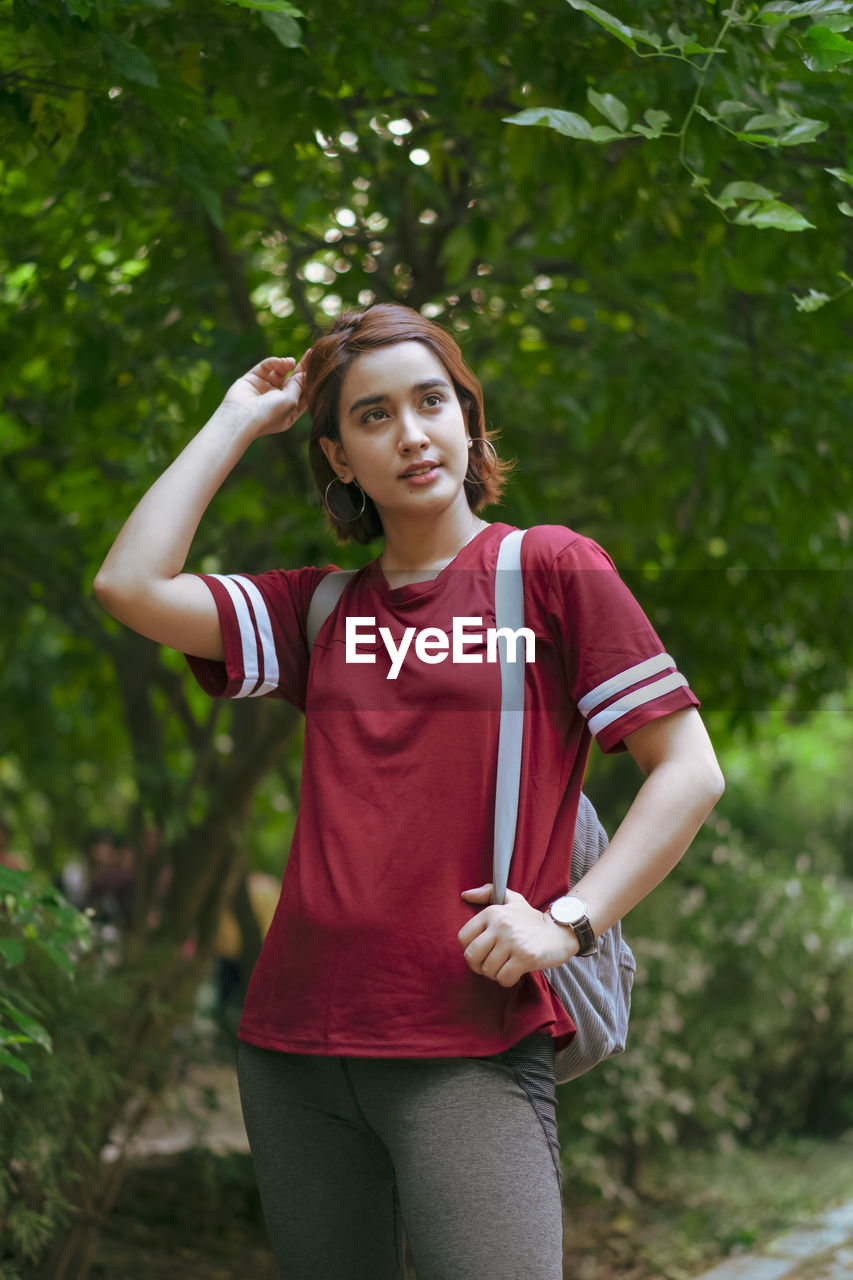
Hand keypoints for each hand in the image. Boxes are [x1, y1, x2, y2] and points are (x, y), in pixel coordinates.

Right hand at [221, 351, 310, 435]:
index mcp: (288, 411)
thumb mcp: (291, 401)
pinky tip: (282, 362)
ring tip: (291, 361)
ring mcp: (264, 389)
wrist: (242, 416)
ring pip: (279, 373)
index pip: (302, 394)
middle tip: (311, 354)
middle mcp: (276, 400)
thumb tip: (303, 373)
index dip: (310, 381)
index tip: (318, 368)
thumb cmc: (269, 414)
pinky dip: (274, 362)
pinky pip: (266, 367)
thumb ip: (299, 386)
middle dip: (302, 368)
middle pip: (293, 381)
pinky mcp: (253, 379)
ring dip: (287, 365)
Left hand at [458, 884, 577, 987]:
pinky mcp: (525, 957)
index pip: (463, 937)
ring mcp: (513, 941)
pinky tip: (514, 972)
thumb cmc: (532, 920)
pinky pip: (503, 978)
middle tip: (489, 965)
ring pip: (487, 969)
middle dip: (478, 966)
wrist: (560, 932)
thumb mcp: (512, 900)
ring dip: (494, 974)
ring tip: (505, 967)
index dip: (469, 949)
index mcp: (493, 912)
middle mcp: (501, 925)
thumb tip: (465, 895)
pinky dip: (507, 980)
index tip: (480, 952)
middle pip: (472, 956)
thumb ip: (488, 893)